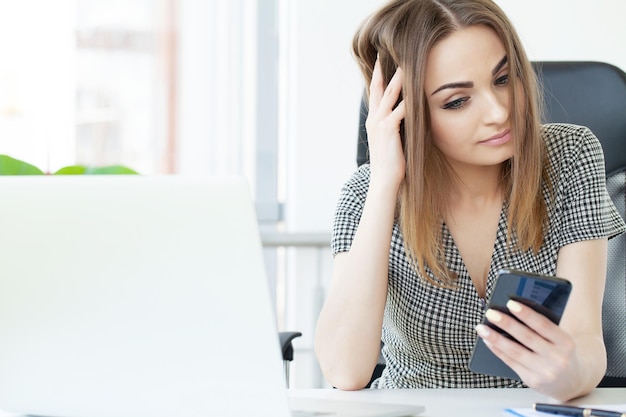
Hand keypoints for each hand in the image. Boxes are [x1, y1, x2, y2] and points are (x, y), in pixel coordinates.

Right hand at [366, 58, 405, 186]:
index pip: (375, 94)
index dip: (378, 77)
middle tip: (388, 53)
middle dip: (383, 70)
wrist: (384, 181)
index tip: (381, 62)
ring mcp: (380, 123)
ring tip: (406, 63)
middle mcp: (374, 119)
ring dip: (399, 78)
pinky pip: (400, 108)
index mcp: (374, 121)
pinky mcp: (388, 128)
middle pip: (379, 88)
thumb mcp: (391, 142)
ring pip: (390, 94)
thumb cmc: (390, 165)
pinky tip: (416, 89)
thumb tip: (407, 120)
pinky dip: (408, 98)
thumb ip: (396, 128)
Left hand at [475, 299, 580, 399]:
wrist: (574, 383)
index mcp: (566, 343)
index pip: (544, 325)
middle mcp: (557, 359)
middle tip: (490, 312)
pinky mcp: (532, 381)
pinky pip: (510, 363)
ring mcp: (544, 372)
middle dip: (506, 324)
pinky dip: (497, 350)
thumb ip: (543, 328)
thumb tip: (512, 310)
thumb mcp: (561, 339)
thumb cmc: (562, 353)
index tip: (510, 302)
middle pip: (526, 338)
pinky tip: (487, 340)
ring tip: (482, 327)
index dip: (526, 314)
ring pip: (515, 352)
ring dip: (495, 338)